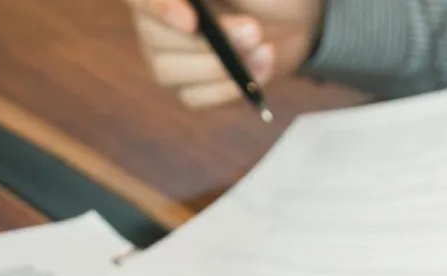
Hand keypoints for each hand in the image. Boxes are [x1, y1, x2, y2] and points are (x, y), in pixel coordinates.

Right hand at [124, 0, 322, 107]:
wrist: (291, 18)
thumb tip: (200, 5)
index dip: (159, 8)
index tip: (192, 21)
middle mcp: (156, 19)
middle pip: (155, 37)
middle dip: (206, 41)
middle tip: (254, 32)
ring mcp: (167, 56)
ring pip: (169, 71)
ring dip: (219, 67)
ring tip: (263, 49)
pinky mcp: (187, 86)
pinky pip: (194, 96)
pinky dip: (230, 87)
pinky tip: (260, 68)